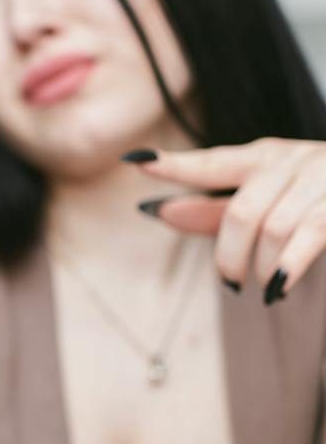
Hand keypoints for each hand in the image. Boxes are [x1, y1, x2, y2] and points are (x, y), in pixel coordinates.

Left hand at [131, 138, 325, 301]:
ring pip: (274, 228)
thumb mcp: (265, 201)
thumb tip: (156, 210)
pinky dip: (288, 266)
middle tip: (229, 282)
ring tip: (261, 286)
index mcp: (265, 157)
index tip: (137, 160)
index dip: (175, 164)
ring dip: (260, 265)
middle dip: (229, 255)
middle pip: (242, 211)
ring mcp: (323, 176)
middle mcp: (293, 160)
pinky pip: (309, 236)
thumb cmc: (316, 200)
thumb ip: (213, 210)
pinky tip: (278, 287)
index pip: (212, 163)